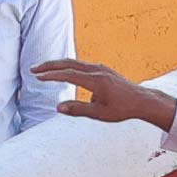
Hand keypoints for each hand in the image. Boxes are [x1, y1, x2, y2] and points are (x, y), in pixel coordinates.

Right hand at [31, 57, 176, 128]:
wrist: (142, 100)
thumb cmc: (122, 109)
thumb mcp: (100, 114)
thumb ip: (78, 110)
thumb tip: (58, 107)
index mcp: (97, 81)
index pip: (69, 75)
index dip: (52, 76)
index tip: (38, 77)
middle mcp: (98, 70)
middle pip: (69, 63)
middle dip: (50, 66)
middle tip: (34, 69)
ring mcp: (101, 68)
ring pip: (75, 62)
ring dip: (58, 65)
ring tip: (44, 70)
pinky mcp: (103, 69)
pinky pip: (82, 65)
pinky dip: (69, 66)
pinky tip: (63, 72)